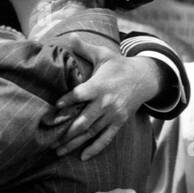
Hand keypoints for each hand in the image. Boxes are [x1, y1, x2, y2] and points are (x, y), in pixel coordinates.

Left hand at [50, 44, 164, 160]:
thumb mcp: (103, 54)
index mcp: (100, 86)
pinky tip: (83, 156)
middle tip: (50, 141)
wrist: (144, 78)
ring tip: (59, 151)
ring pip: (92, 132)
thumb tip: (68, 36)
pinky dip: (95, 148)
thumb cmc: (119, 65)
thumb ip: (84, 47)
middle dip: (67, 132)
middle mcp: (106, 103)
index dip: (68, 101)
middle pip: (84, 120)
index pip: (81, 95)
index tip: (54, 109)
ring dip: (75, 143)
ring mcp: (113, 115)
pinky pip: (106, 138)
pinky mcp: (119, 123)